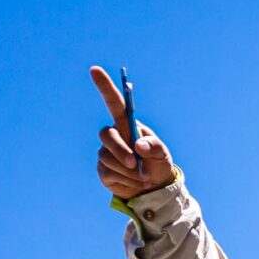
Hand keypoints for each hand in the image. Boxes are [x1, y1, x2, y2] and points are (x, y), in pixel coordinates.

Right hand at [91, 66, 177, 198]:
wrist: (152, 189)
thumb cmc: (158, 166)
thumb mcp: (163, 156)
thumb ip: (155, 148)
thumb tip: (138, 145)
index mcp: (128, 125)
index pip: (114, 103)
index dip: (105, 86)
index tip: (95, 69)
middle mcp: (114, 135)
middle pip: (106, 135)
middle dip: (121, 150)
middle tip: (136, 165)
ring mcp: (106, 152)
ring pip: (108, 158)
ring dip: (128, 171)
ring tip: (141, 176)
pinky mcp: (103, 169)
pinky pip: (108, 173)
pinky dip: (125, 181)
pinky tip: (132, 182)